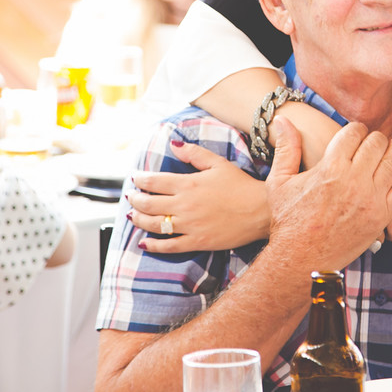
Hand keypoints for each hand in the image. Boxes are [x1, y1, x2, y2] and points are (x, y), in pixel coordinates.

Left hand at [128, 143, 270, 251]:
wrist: (261, 210)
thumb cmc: (241, 185)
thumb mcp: (218, 163)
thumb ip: (194, 153)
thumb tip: (174, 144)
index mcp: (188, 184)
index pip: (154, 181)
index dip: (141, 179)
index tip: (135, 178)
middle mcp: (184, 205)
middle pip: (149, 203)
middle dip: (135, 199)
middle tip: (130, 197)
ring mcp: (189, 226)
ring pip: (154, 224)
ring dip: (139, 219)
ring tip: (133, 215)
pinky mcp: (197, 242)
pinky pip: (169, 246)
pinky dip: (153, 245)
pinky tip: (144, 242)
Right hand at [265, 118, 391, 271]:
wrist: (301, 259)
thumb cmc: (288, 221)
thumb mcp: (280, 181)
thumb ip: (286, 148)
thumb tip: (282, 119)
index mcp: (329, 168)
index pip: (353, 133)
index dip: (356, 129)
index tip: (355, 133)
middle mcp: (353, 180)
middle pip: (375, 143)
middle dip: (376, 138)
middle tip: (375, 140)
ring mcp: (370, 199)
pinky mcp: (381, 216)